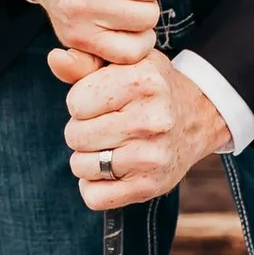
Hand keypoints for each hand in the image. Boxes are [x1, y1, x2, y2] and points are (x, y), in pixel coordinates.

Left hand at [54, 45, 227, 211]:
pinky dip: (94, 186)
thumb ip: (86, 62)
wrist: (198, 117)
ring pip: (81, 167)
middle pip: (75, 136)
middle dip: (82, 131)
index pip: (76, 103)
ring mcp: (152, 157)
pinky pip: (94, 196)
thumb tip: (55, 58)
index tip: (102, 102)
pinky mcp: (150, 187)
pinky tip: (113, 169)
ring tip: (111, 146)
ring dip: (88, 159)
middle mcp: (152, 120)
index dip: (82, 102)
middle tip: (107, 126)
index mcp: (143, 82)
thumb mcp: (125, 64)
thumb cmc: (150, 88)